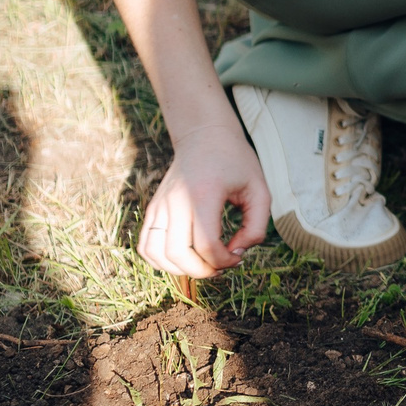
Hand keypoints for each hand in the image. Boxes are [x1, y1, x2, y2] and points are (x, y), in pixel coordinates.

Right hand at [137, 121, 268, 278]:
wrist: (204, 135)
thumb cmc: (236, 162)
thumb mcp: (260, 190)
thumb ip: (257, 226)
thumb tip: (237, 253)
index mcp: (203, 194)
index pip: (206, 245)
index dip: (225, 261)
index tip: (238, 255)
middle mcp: (175, 201)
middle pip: (178, 254)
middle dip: (203, 271)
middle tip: (222, 265)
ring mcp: (159, 205)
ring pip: (156, 254)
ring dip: (180, 270)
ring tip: (203, 263)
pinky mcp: (152, 209)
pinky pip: (146, 246)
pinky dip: (160, 261)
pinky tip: (184, 258)